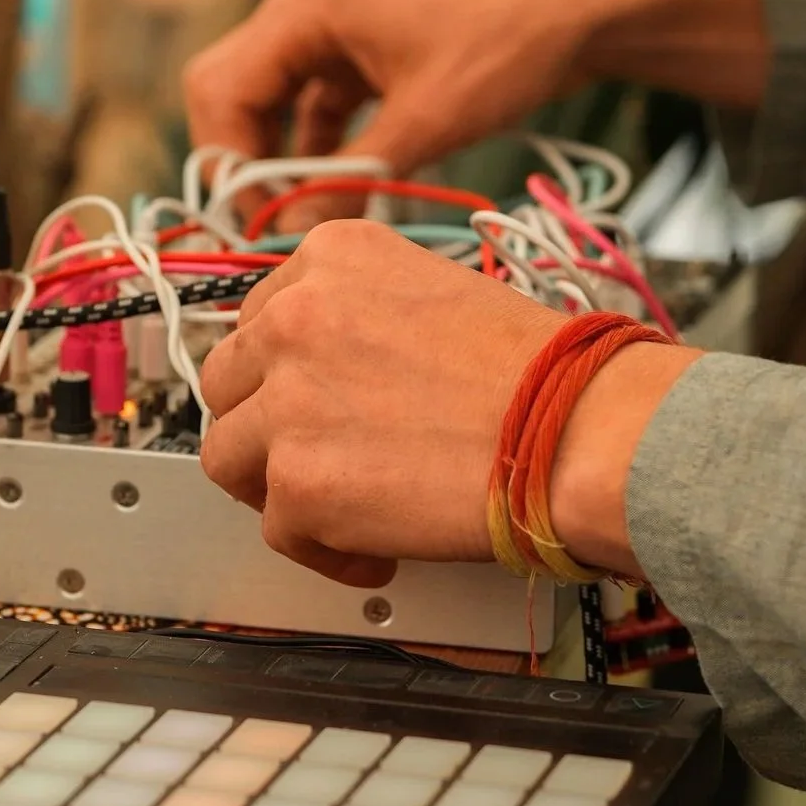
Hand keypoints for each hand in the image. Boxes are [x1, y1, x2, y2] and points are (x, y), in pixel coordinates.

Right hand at [181, 0, 768, 180]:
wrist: (584, 4)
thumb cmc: (510, 41)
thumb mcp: (428, 120)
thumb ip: (353, 178)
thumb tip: (291, 235)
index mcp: (305, 9)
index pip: (221, 88)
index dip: (226, 161)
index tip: (252, 221)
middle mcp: (307, 14)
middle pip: (236, 96)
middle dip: (247, 164)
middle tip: (269, 227)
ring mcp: (336, 34)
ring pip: (277, 108)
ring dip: (286, 163)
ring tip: (305, 223)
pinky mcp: (367, 57)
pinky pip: (321, 111)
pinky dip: (325, 154)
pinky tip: (346, 196)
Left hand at [198, 220, 695, 584]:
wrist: (577, 429)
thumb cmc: (543, 370)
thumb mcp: (440, 292)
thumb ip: (368, 316)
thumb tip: (339, 372)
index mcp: (333, 257)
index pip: (260, 316)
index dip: (283, 369)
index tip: (306, 397)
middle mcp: (295, 318)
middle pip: (227, 381)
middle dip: (265, 423)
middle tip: (314, 454)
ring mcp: (288, 402)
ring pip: (228, 455)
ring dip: (276, 486)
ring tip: (335, 506)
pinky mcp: (299, 484)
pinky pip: (277, 529)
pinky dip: (324, 548)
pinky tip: (377, 546)